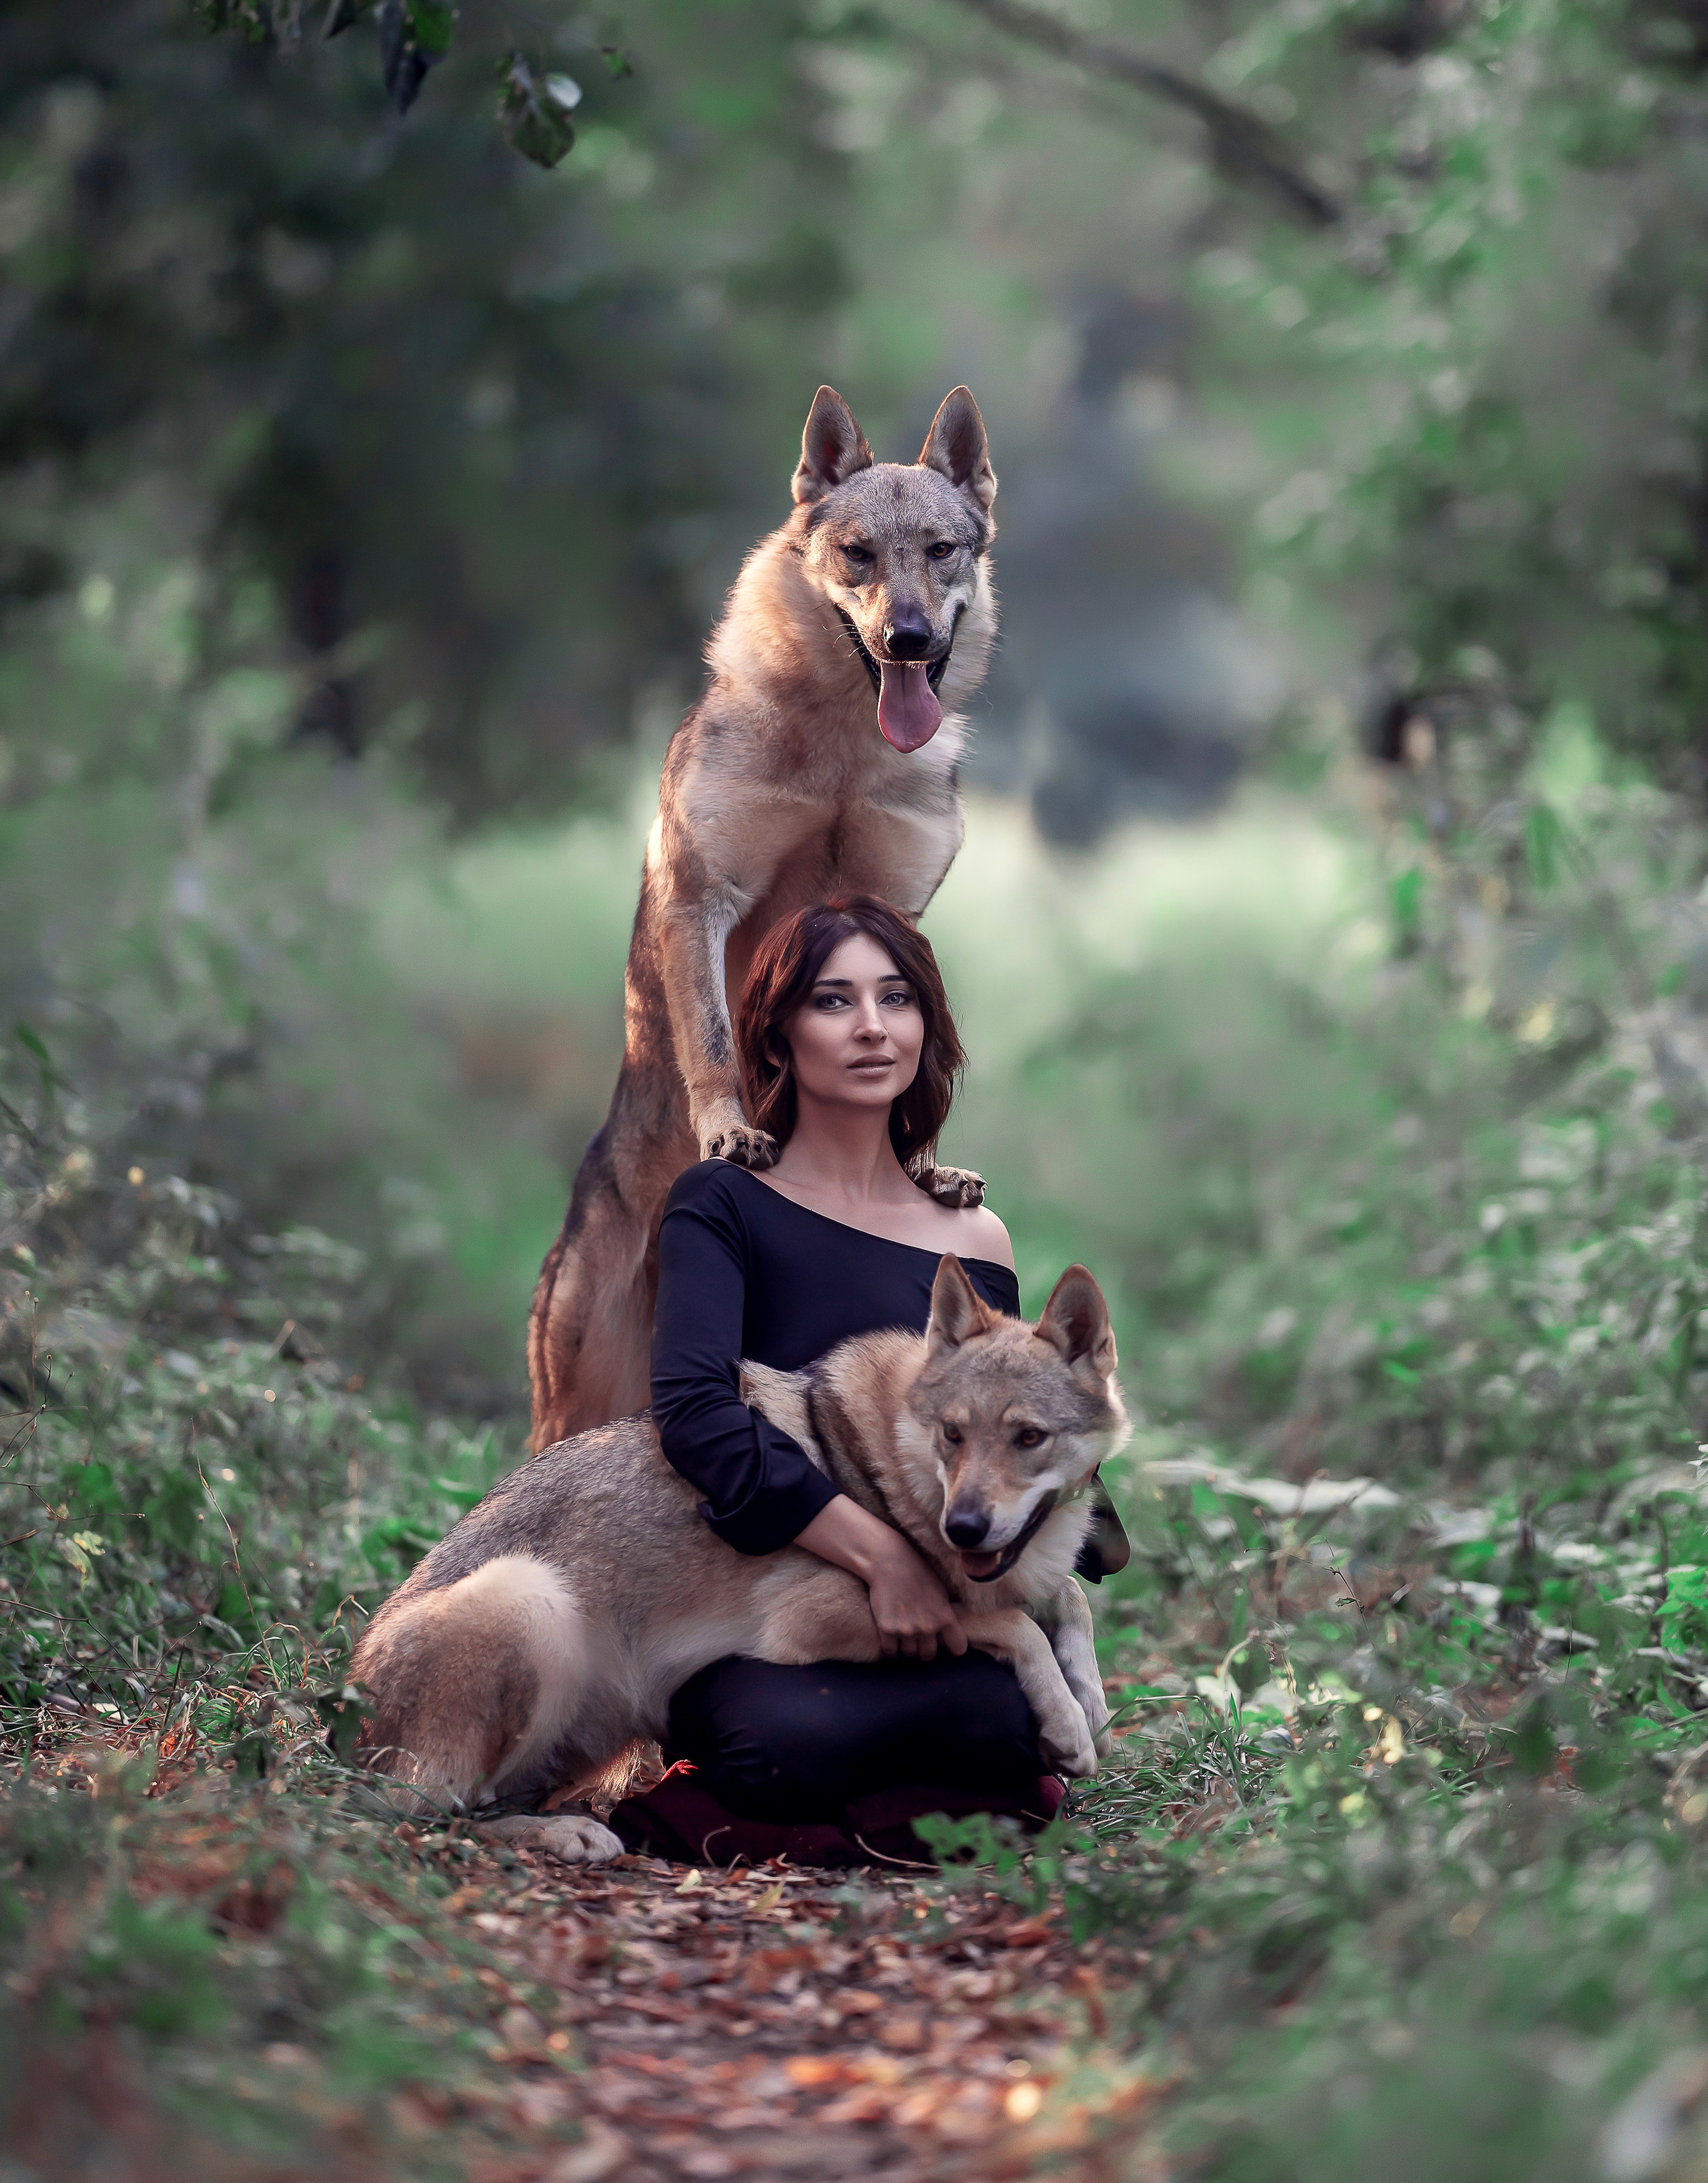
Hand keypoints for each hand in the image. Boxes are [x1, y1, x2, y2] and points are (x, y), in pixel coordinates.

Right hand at [795, 1494, 967, 1662]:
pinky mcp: (887, 1630)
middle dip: (924, 1649)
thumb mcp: (941, 1592)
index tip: (948, 1644)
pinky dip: (890, 1648)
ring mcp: (907, 1630)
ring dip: (907, 1647)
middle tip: (918, 1637)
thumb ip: (945, 1615)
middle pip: (928, 1655)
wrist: (889, 1563)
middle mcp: (928, 1627)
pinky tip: (891, 1637)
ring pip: (909, 1654)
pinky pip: (890, 1652)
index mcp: (945, 1617)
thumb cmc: (917, 1573)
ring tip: (903, 1632)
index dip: (953, 1647)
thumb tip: (948, 1634)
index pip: (959, 1647)